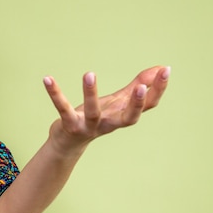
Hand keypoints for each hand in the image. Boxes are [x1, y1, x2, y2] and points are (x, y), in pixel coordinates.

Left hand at [43, 65, 169, 152]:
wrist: (68, 143)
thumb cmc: (96, 118)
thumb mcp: (117, 102)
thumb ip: (137, 85)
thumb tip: (161, 68)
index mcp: (122, 116)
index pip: (146, 106)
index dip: (158, 90)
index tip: (165, 71)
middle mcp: (109, 124)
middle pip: (128, 118)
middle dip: (135, 103)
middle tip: (140, 86)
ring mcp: (89, 126)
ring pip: (92, 112)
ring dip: (91, 94)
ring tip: (89, 74)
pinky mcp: (69, 125)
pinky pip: (62, 109)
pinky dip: (55, 94)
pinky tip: (47, 79)